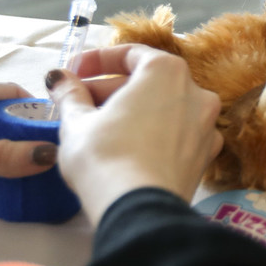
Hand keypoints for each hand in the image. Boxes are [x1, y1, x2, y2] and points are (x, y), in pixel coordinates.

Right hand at [47, 45, 222, 223]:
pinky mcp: (205, 157)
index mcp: (166, 71)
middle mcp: (196, 92)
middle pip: (147, 81)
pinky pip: (175, 134)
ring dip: (131, 112)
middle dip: (110, 89)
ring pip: (163, 108)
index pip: (129, 54)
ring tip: (97, 127)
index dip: (95, 61)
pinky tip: (126, 149)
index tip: (72, 73)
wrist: (139, 211)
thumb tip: (59, 77)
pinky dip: (152, 134)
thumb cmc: (106, 157)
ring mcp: (205, 126)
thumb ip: (70, 93)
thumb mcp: (77, 121)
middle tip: (76, 103)